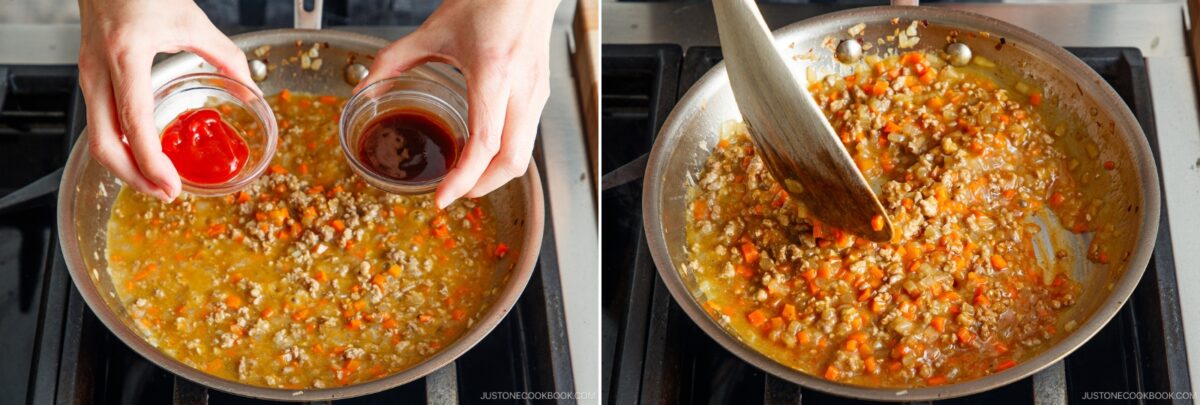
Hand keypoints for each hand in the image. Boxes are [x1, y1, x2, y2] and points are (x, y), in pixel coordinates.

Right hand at [78, 0, 257, 201]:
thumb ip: (226, 55)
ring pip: (96, 137)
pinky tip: (144, 155)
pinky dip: (120, 146)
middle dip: (133, 177)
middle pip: (103, 142)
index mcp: (126, 56)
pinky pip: (98, 122)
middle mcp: (99, 70)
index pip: (134, 122)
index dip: (150, 161)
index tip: (171, 185)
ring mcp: (88, 75)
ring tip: (158, 182)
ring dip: (125, 166)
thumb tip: (252, 88)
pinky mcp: (88, 77)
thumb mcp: (191, 20)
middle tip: (167, 194)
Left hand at [356, 0, 559, 207]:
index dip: (464, 178)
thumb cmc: (489, 1)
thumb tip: (365, 85)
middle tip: (455, 193)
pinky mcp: (541, 94)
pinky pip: (526, 137)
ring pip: (524, 154)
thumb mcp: (434, 29)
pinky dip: (504, 154)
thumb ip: (394, 59)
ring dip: (495, 174)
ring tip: (466, 176)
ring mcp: (536, 93)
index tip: (442, 197)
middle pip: (512, 161)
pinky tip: (482, 149)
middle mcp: (521, 88)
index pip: (484, 143)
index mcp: (493, 73)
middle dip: (483, 187)